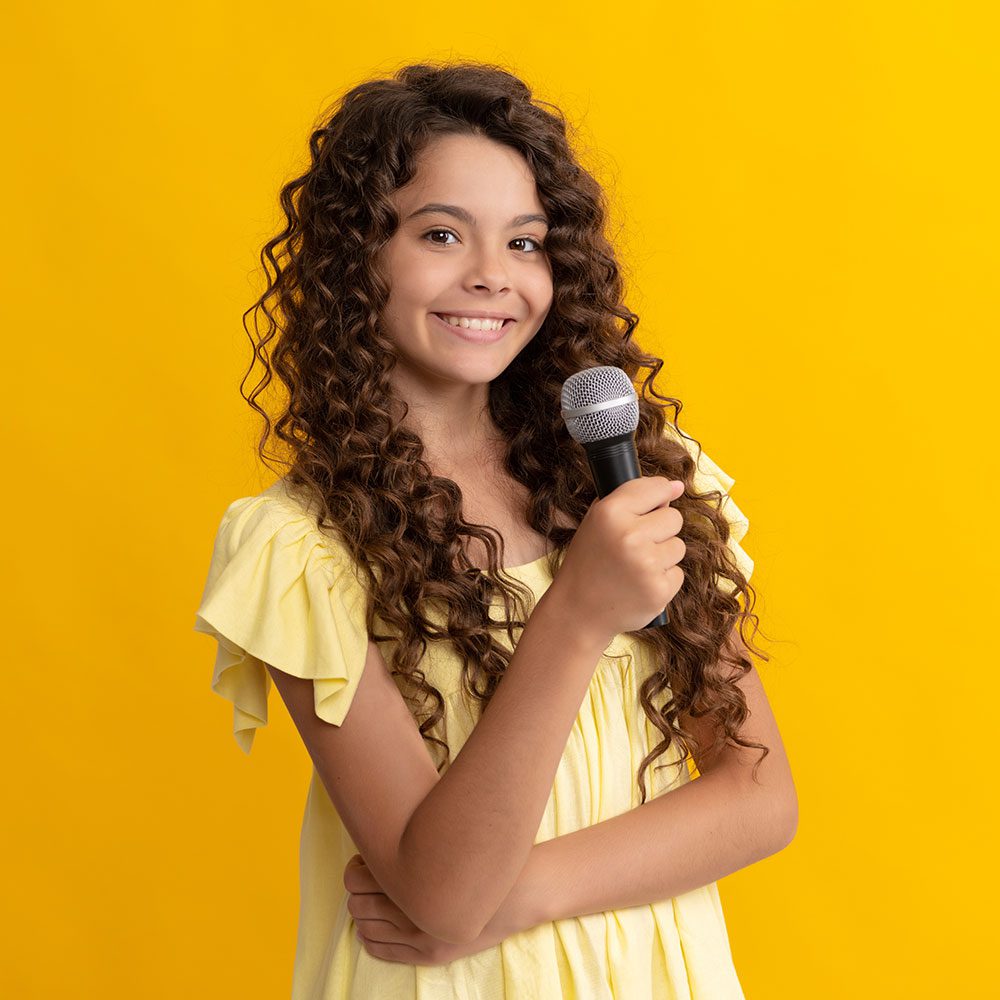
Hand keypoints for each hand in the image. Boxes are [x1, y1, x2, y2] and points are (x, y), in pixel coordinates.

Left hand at [344, 854, 523, 965]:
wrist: (517, 893)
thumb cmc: (479, 859)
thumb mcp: (442, 842)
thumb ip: (412, 844)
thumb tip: (376, 840)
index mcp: (414, 876)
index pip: (357, 877)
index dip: (355, 868)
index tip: (364, 861)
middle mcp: (413, 910)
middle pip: (358, 903)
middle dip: (357, 892)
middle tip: (366, 881)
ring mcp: (421, 936)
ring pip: (366, 929)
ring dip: (362, 915)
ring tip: (370, 903)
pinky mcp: (429, 955)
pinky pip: (382, 952)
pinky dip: (369, 939)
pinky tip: (370, 928)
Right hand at [553, 476, 685, 637]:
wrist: (578, 611)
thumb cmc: (590, 562)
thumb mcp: (597, 522)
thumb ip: (633, 498)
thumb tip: (678, 486)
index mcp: (610, 512)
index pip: (657, 488)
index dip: (657, 497)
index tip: (651, 508)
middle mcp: (629, 536)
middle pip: (674, 518)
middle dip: (659, 530)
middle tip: (633, 546)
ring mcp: (646, 564)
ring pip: (679, 546)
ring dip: (662, 556)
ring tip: (634, 567)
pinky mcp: (659, 589)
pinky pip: (678, 573)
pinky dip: (662, 579)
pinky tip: (639, 584)